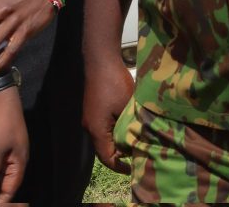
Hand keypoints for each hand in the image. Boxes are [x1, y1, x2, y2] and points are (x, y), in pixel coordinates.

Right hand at [83, 56, 133, 172]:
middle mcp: (90, 127)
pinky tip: (127, 124)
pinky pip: (103, 126)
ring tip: (135, 141)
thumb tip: (139, 136)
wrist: (101, 60)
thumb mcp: (127, 105)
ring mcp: (90, 117)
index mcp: (97, 130)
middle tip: (138, 155)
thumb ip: (131, 123)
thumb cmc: (114, 83)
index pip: (106, 157)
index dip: (119, 165)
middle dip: (120, 154)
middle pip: (104, 149)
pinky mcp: (93, 108)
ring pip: (104, 137)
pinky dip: (115, 130)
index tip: (133, 168)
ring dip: (118, 140)